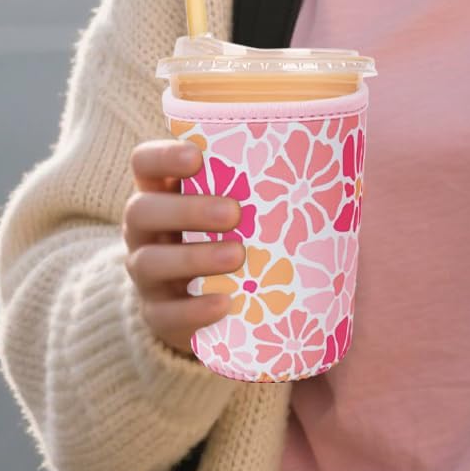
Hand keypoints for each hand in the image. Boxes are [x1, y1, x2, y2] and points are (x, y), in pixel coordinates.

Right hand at [123, 140, 246, 355]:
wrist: (217, 301)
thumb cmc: (236, 233)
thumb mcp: (240, 205)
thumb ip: (260, 183)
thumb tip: (328, 161)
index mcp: (161, 191)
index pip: (144, 163)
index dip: (163, 156)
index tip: (197, 156)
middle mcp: (144, 230)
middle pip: (141, 211)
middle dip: (187, 210)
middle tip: (235, 213)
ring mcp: (145, 273)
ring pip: (150, 262)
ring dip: (195, 258)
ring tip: (238, 256)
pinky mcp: (157, 313)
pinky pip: (165, 314)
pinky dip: (195, 309)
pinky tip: (226, 302)